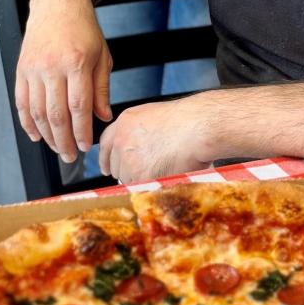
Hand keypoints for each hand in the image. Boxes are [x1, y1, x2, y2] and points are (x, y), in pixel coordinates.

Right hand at [15, 0, 111, 161]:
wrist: (57, 2)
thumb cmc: (83, 28)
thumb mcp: (102, 55)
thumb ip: (101, 89)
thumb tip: (102, 118)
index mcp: (76, 62)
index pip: (79, 107)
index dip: (82, 131)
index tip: (86, 146)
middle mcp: (52, 66)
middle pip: (56, 115)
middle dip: (64, 141)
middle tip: (71, 157)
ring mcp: (33, 68)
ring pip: (37, 112)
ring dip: (47, 136)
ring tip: (57, 148)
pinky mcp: (21, 69)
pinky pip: (22, 102)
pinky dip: (27, 123)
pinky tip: (36, 135)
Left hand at [98, 94, 217, 184]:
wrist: (198, 127)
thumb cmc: (187, 120)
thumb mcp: (154, 116)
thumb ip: (139, 130)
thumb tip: (137, 149)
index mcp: (125, 121)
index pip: (105, 143)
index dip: (107, 158)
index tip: (107, 166)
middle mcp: (122, 139)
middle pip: (116, 165)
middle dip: (127, 171)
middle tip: (147, 171)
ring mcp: (128, 158)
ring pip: (127, 179)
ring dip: (140, 180)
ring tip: (163, 169)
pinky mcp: (139, 175)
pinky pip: (139, 188)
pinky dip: (151, 187)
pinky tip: (164, 176)